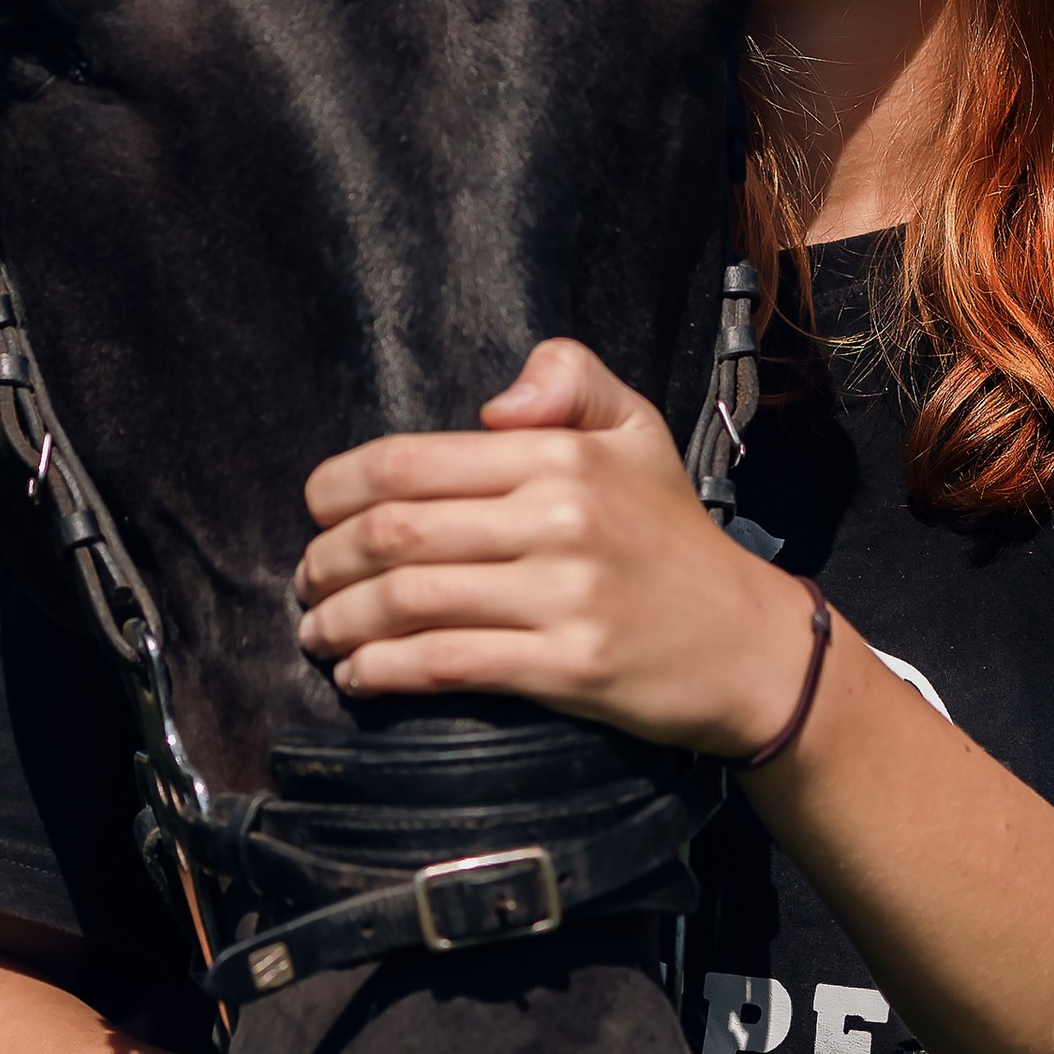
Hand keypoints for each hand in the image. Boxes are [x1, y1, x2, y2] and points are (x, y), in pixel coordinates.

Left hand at [295, 338, 822, 761]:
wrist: (746, 644)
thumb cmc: (672, 536)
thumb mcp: (637, 429)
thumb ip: (569, 377)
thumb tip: (493, 405)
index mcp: (559, 455)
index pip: (410, 461)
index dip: (337, 487)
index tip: (315, 511)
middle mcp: (558, 519)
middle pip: (395, 533)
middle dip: (325, 560)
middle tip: (307, 579)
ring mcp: (564, 597)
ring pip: (410, 603)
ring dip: (340, 620)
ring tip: (317, 630)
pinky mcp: (568, 668)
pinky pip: (448, 664)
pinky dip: (384, 671)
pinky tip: (358, 676)